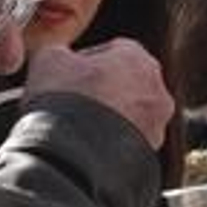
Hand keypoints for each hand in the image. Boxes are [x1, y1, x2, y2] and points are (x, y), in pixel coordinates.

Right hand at [25, 39, 173, 148]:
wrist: (75, 156)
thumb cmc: (65, 100)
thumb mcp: (49, 59)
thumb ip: (61, 51)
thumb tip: (62, 59)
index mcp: (138, 57)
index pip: (113, 50)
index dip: (86, 61)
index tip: (68, 74)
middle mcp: (157, 89)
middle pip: (127, 83)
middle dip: (104, 90)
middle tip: (74, 100)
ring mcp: (157, 124)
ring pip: (132, 114)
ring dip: (111, 117)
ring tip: (80, 126)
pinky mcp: (151, 153)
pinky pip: (130, 142)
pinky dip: (114, 142)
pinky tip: (90, 146)